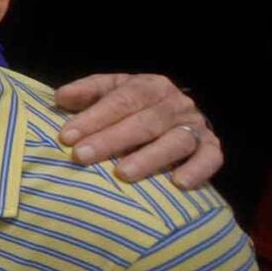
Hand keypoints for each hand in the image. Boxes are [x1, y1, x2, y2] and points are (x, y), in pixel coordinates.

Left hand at [55, 74, 219, 188]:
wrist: (175, 116)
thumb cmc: (131, 108)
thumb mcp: (110, 92)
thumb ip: (87, 93)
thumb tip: (61, 96)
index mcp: (150, 86)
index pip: (122, 99)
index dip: (94, 117)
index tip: (67, 136)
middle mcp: (176, 104)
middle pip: (145, 121)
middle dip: (111, 139)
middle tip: (82, 157)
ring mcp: (195, 126)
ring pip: (175, 141)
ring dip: (149, 158)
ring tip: (123, 175)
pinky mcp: (211, 147)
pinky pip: (210, 159)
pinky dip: (197, 170)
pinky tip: (178, 184)